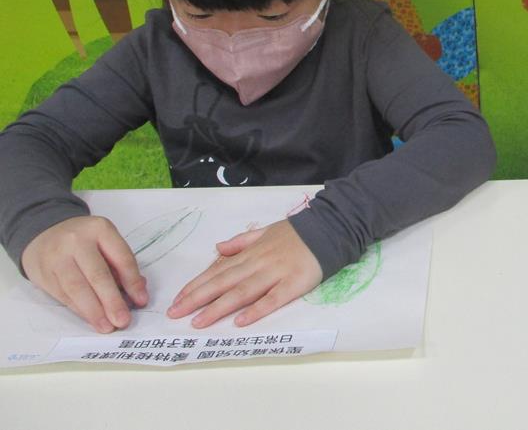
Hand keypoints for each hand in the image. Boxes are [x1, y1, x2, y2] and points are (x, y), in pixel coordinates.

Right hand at [21, 216, 147, 333]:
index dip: (133, 282)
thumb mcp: (105, 241)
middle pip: (98, 275)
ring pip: (77, 288)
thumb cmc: (84, 241)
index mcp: (100, 229)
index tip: (141, 301)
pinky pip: (63, 295)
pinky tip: (90, 318)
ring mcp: (57, 257)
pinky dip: (79, 309)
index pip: (121, 258)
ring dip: (94, 311)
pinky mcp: (43, 273)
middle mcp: (77, 241)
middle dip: (112, 301)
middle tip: (123, 320)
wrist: (45, 233)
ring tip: (106, 326)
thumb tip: (139, 291)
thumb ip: (121, 264)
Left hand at [167, 219, 321, 327]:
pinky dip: (256, 310)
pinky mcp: (294, 284)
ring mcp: (276, 273)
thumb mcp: (266, 230)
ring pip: (242, 292)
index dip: (196, 285)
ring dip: (219, 307)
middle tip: (175, 314)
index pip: (218, 270)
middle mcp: (259, 263)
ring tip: (199, 321)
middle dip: (197, 298)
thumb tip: (218, 248)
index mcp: (251, 252)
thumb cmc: (297, 233)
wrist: (329, 228)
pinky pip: (273, 299)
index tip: (177, 300)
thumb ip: (241, 241)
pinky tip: (241, 322)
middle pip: (224, 282)